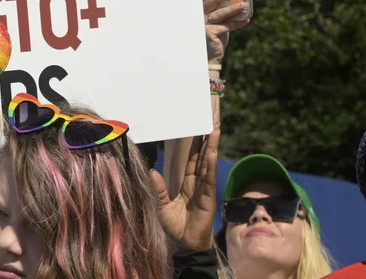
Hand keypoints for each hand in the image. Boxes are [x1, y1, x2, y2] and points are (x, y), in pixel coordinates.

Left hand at [150, 128, 219, 251]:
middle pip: (202, 157)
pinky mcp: (208, 199)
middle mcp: (197, 183)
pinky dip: (210, 166)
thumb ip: (158, 189)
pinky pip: (208, 180)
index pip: (191, 159)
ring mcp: (204, 189)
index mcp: (186, 183)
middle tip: (210, 120)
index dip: (194, 144)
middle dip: (206, 139)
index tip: (196, 127)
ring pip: (207, 164)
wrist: (185, 245)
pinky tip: (211, 154)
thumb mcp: (161, 205)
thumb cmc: (174, 227)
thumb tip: (151, 171)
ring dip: (211, 147)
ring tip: (215, 130)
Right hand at [202, 0, 248, 62]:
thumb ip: (222, 7)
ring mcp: (204, 24)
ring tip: (245, 4)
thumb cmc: (216, 33)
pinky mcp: (210, 33)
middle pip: (211, 0)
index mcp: (201, 7)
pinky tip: (246, 20)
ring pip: (220, 13)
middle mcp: (200, 14)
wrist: (211, 55)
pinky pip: (226, 26)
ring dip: (233, 8)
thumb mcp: (217, 18)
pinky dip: (237, 23)